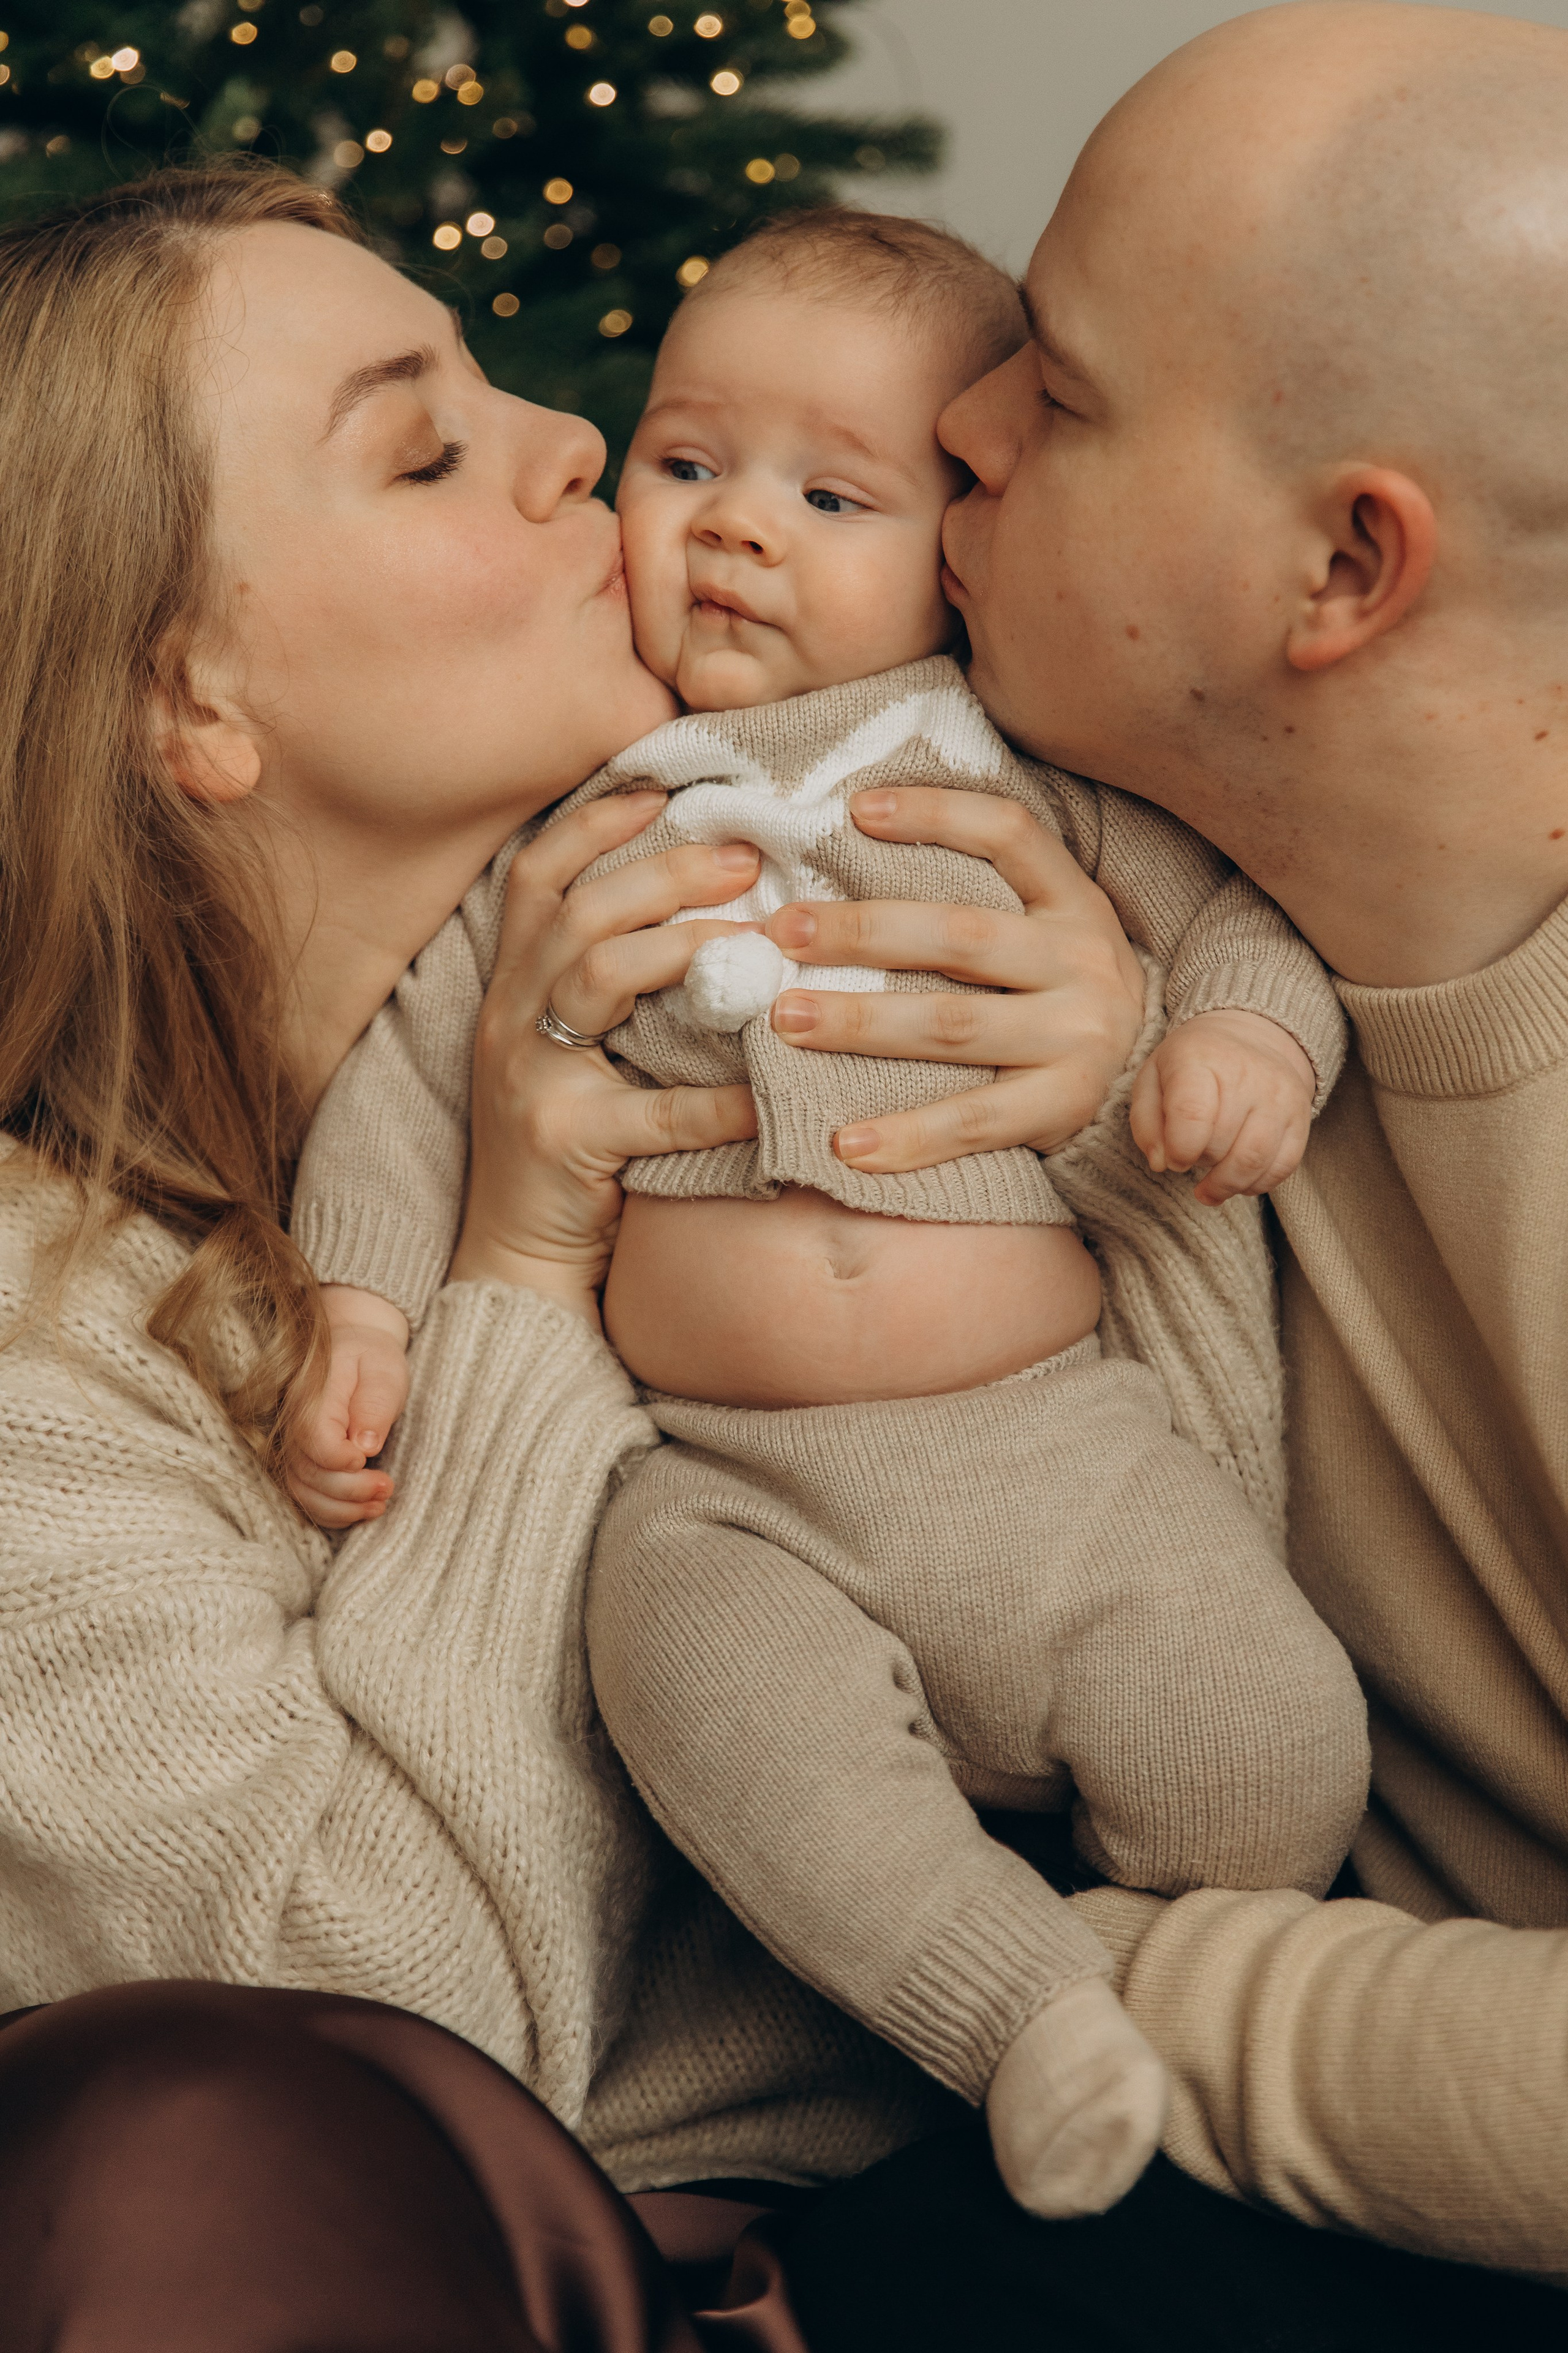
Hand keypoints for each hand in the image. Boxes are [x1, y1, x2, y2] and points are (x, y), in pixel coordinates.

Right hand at [287, 1286, 409, 1529]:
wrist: (354, 1348)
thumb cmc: (371, 1358)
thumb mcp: (383, 1370)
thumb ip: (374, 1404)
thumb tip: (366, 1446)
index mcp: (311, 1397)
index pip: (314, 1440)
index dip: (339, 1459)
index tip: (368, 1458)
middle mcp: (293, 1425)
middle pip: (308, 1473)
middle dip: (350, 1490)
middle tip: (388, 1486)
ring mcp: (294, 1447)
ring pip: (304, 1493)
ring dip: (342, 1508)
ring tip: (381, 1504)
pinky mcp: (303, 1463)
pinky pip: (308, 1498)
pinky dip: (334, 1513)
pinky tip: (366, 1510)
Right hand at [449, 793, 760, 1323]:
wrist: (517, 1257)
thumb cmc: (569, 1142)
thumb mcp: (573, 1048)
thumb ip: (613, 983)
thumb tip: (712, 910)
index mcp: (513, 986)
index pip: (539, 876)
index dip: (597, 822)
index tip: (666, 787)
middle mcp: (508, 1017)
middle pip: (578, 911)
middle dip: (664, 872)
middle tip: (747, 860)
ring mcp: (528, 1079)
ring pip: (597, 976)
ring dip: (684, 948)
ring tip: (755, 942)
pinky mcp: (563, 1143)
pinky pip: (654, 1112)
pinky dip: (720, 1099)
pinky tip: (772, 1090)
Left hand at [761, 787, 1146, 1171]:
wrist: (1147, 1082)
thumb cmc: (1059, 991)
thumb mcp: (1047, 928)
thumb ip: (981, 895)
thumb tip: (861, 836)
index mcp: (1075, 903)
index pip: (1011, 834)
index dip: (937, 813)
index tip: (856, 810)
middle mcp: (1083, 962)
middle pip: (961, 935)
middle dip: (862, 931)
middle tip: (782, 932)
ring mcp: (1078, 1038)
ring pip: (954, 1026)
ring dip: (861, 1024)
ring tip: (786, 1020)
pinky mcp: (1064, 1106)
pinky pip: (973, 1121)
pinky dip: (907, 1136)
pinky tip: (846, 1144)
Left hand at [1129, 1009, 1314, 1204]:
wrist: (1249, 1037)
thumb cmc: (1191, 1066)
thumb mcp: (1153, 1080)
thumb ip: (1146, 1124)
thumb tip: (1162, 1163)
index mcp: (1200, 1059)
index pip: (1192, 1114)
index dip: (1180, 1149)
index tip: (1175, 1159)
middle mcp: (1247, 1074)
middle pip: (1221, 1143)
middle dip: (1200, 1162)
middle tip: (1192, 1156)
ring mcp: (1279, 1096)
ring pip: (1254, 1160)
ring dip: (1227, 1185)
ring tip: (1209, 1188)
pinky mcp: (1301, 1116)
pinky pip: (1283, 1166)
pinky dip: (1257, 1184)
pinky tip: (1238, 1181)